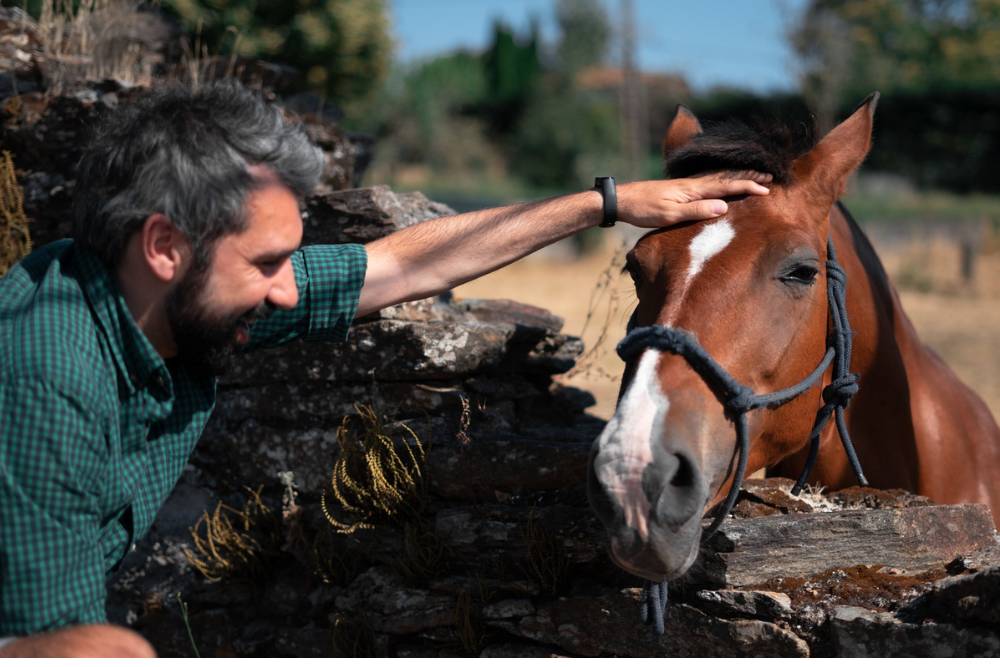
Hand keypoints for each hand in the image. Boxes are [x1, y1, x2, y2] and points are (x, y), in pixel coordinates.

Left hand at [616, 171, 771, 227]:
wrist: (621, 200)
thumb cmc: (644, 209)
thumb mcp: (670, 214)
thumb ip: (696, 211)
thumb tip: (724, 206)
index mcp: (692, 189)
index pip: (726, 186)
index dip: (747, 186)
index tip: (767, 188)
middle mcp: (691, 184)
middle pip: (725, 179)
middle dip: (747, 178)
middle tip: (769, 177)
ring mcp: (685, 186)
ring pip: (717, 180)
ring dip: (736, 179)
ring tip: (752, 179)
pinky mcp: (679, 190)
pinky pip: (707, 184)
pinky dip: (721, 183)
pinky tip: (722, 186)